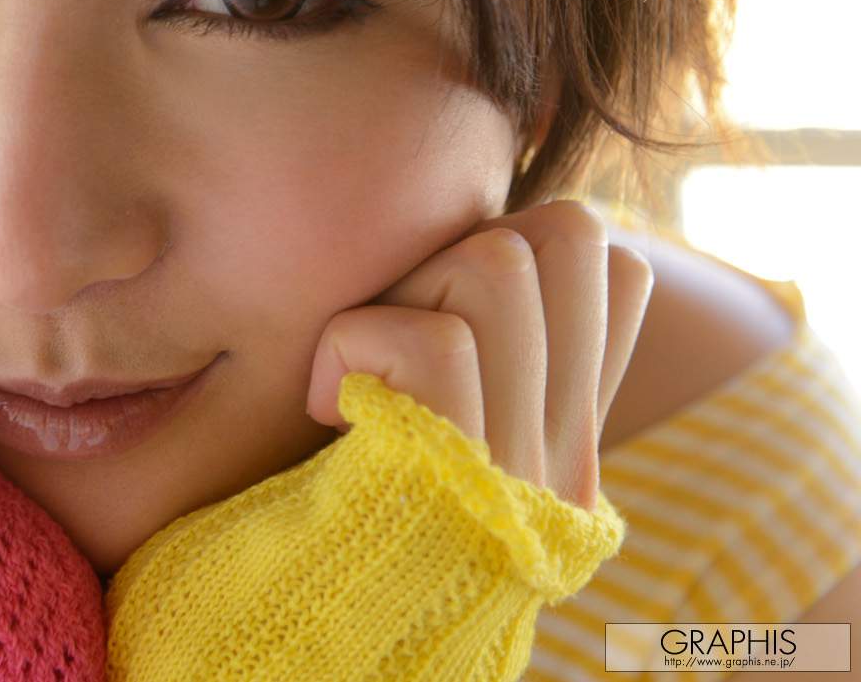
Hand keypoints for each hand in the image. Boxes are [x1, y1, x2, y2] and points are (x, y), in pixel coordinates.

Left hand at [304, 198, 653, 509]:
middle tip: (388, 340)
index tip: (423, 323)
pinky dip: (353, 344)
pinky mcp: (459, 476)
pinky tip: (327, 409)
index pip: (613, 269)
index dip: (512, 249)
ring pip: (501, 264)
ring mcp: (524, 474)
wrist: (262, 639)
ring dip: (399, 294)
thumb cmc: (296, 521)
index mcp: (562, 439)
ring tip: (354, 380)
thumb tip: (485, 244)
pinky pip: (434, 341)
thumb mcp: (405, 424)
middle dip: (461, 247)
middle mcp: (564, 460)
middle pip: (576, 236)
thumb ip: (468, 354)